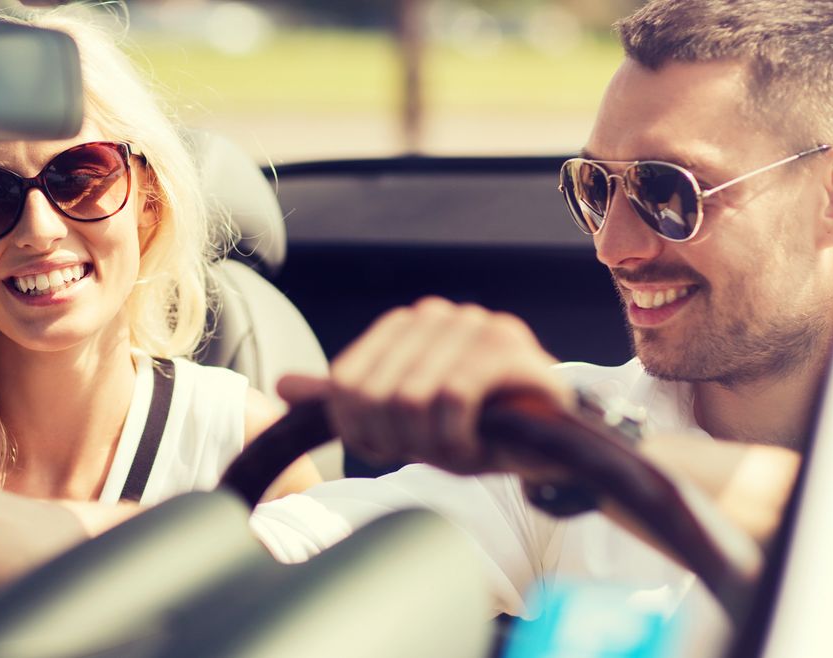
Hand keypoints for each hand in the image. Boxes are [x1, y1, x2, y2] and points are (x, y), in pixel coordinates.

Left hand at [278, 297, 574, 473]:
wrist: (552, 447)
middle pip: (374, 394)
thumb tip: (280, 387)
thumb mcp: (403, 418)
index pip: (345, 383)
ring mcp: (474, 326)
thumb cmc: (477, 430)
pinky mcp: (505, 349)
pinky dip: (455, 438)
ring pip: (410, 397)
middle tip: (431, 453)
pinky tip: (473, 445)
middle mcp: (437, 315)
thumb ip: (347, 400)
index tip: (393, 448)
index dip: (360, 431)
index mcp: (405, 326)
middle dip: (397, 440)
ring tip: (456, 448)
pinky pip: (450, 399)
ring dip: (430, 443)